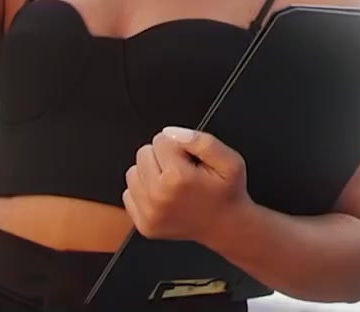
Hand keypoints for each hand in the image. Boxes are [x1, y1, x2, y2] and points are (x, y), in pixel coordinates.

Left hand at [124, 127, 250, 243]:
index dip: (179, 145)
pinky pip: (129, 194)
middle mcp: (158, 197)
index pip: (161, 140)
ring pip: (133, 173)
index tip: (191, 159)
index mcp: (178, 178)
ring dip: (150, 173)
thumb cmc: (227, 192)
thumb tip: (170, 133)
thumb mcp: (230, 160)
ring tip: (172, 182)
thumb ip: (201, 141)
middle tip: (183, 170)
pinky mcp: (143, 223)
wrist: (227, 226)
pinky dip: (144, 191)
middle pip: (143, 154)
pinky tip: (164, 196)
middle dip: (162, 157)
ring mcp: (148, 213)